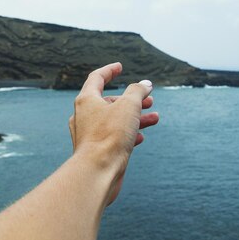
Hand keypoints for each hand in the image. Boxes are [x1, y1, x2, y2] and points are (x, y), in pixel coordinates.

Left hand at [68, 62, 158, 204]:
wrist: (97, 172)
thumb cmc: (110, 136)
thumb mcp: (129, 106)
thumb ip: (138, 92)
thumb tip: (145, 84)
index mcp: (86, 100)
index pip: (97, 78)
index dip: (110, 71)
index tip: (120, 67)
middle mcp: (84, 116)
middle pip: (109, 101)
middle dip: (131, 99)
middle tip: (149, 100)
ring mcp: (88, 134)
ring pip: (114, 120)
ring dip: (135, 117)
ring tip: (154, 118)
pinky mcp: (96, 151)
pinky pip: (113, 137)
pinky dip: (128, 134)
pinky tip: (141, 137)